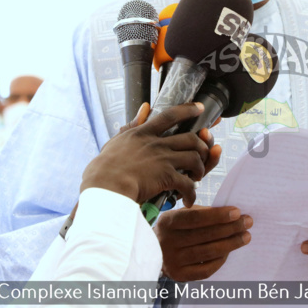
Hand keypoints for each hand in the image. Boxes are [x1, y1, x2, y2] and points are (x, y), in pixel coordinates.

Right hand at [81, 102, 219, 205]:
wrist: (106, 187)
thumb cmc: (104, 168)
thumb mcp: (116, 141)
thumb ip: (131, 125)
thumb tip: (144, 108)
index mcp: (143, 133)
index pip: (170, 115)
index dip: (187, 110)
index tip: (199, 108)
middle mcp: (156, 144)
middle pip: (191, 138)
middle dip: (202, 146)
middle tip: (203, 154)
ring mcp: (163, 159)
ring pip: (194, 158)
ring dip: (200, 168)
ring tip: (196, 176)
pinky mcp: (166, 177)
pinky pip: (188, 184)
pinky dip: (191, 193)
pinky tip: (188, 200)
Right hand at [155, 205, 251, 281]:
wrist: (152, 253)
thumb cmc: (175, 230)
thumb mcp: (180, 216)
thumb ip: (200, 214)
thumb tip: (230, 215)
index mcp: (167, 222)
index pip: (195, 218)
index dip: (217, 215)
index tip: (237, 212)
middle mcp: (168, 242)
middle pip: (204, 235)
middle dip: (230, 228)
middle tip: (247, 222)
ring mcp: (173, 261)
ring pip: (207, 252)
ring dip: (230, 244)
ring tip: (245, 237)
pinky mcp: (179, 275)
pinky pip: (205, 269)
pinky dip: (220, 260)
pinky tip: (230, 252)